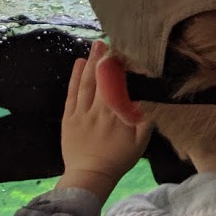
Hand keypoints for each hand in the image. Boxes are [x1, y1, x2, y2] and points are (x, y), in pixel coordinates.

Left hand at [58, 40, 151, 200]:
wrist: (90, 176)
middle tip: (106, 40)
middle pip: (101, 79)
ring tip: (94, 46)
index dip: (119, 67)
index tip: (122, 51)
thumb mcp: (141, 141)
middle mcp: (99, 109)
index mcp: (117, 114)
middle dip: (103, 58)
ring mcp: (82, 113)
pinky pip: (72, 94)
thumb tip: (146, 97)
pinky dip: (74, 78)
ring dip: (90, 63)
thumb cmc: (118, 159)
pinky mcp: (69, 118)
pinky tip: (78, 64)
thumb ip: (144, 118)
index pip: (118, 84)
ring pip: (86, 83)